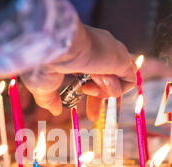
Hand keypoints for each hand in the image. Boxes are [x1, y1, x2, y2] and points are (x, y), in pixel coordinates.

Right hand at [20, 20, 135, 120]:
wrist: (53, 45)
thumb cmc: (43, 61)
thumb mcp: (42, 85)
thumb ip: (49, 99)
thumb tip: (55, 111)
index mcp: (81, 51)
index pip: (94, 73)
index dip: (92, 94)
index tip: (87, 112)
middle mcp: (99, 49)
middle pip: (109, 78)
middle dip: (101, 99)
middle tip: (93, 117)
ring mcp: (112, 52)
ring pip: (119, 80)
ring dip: (102, 92)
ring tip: (87, 85)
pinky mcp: (122, 58)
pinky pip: (129, 81)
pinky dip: (114, 89)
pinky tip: (98, 79)